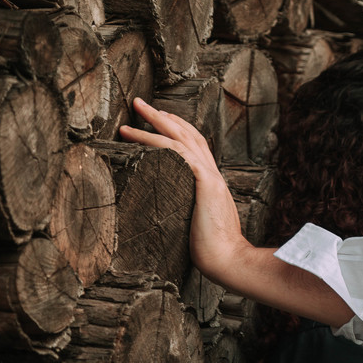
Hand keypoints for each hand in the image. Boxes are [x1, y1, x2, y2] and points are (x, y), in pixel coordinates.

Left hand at [119, 98, 247, 283]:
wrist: (228, 260)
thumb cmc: (213, 251)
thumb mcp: (198, 224)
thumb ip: (190, 211)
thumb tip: (171, 214)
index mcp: (212, 182)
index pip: (196, 145)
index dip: (178, 128)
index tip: (160, 118)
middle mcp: (212, 173)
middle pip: (188, 134)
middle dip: (163, 116)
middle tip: (141, 103)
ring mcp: (210, 176)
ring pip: (181, 138)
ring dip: (155, 122)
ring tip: (135, 110)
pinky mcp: (205, 182)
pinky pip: (177, 153)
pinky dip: (156, 141)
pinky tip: (137, 136)